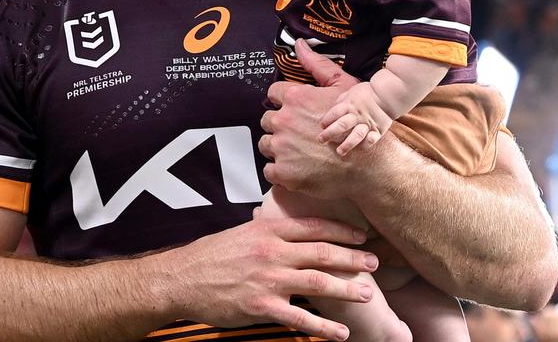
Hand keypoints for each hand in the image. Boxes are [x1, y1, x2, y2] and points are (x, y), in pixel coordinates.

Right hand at [163, 216, 379, 340]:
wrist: (181, 279)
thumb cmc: (211, 256)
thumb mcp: (242, 233)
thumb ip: (270, 232)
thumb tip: (293, 232)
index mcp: (268, 230)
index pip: (314, 227)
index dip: (342, 231)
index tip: (362, 235)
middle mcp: (272, 252)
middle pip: (324, 253)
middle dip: (354, 258)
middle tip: (375, 263)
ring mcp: (269, 280)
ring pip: (319, 283)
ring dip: (347, 289)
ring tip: (367, 295)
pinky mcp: (262, 307)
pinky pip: (301, 319)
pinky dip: (324, 329)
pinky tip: (341, 334)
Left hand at [261, 40, 370, 199]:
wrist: (369, 163)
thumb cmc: (358, 122)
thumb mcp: (343, 86)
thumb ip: (317, 65)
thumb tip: (299, 44)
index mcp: (296, 98)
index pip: (273, 93)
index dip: (283, 101)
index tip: (292, 110)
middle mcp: (284, 121)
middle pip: (267, 120)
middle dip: (279, 125)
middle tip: (297, 132)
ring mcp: (282, 147)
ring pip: (266, 144)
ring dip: (278, 147)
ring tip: (297, 151)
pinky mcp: (283, 172)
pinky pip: (269, 169)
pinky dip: (279, 170)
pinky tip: (295, 167)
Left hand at [318, 83, 392, 155]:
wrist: (388, 94)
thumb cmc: (368, 92)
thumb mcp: (352, 91)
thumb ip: (342, 100)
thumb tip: (334, 107)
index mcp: (349, 104)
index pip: (334, 113)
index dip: (326, 120)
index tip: (322, 126)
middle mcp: (357, 115)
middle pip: (341, 125)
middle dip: (329, 134)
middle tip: (321, 140)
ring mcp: (367, 123)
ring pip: (355, 135)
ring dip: (347, 144)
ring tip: (339, 151)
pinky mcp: (377, 130)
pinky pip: (371, 139)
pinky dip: (365, 145)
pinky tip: (358, 149)